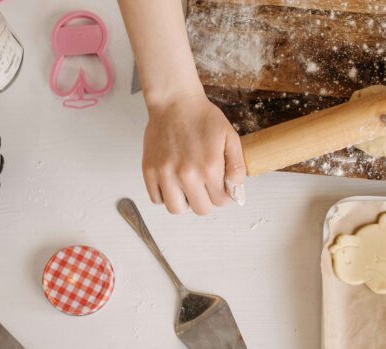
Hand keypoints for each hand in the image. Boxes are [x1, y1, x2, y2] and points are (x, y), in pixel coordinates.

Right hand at [142, 90, 245, 214]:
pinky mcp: (149, 170)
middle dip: (207, 200)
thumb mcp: (230, 137)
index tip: (220, 186)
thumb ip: (237, 166)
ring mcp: (165, 173)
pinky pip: (156, 198)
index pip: (221, 201)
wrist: (175, 101)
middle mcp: (186, 174)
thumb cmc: (203, 117)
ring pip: (176, 209)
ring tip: (187, 187)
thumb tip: (235, 191)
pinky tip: (172, 182)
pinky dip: (165, 195)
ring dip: (185, 202)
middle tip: (205, 186)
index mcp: (209, 167)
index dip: (223, 195)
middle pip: (201, 209)